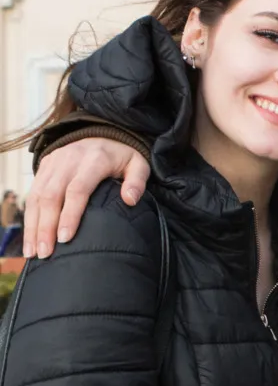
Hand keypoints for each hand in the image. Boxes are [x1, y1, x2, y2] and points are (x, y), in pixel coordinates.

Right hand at [24, 138, 148, 258]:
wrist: (104, 132)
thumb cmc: (123, 156)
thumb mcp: (139, 164)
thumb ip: (137, 181)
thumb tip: (131, 200)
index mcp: (95, 159)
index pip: (77, 190)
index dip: (70, 215)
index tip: (65, 238)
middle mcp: (70, 159)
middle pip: (51, 196)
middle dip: (46, 226)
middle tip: (46, 253)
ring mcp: (54, 162)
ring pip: (37, 196)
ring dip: (33, 225)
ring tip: (34, 252)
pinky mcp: (44, 166)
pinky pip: (32, 193)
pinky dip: (29, 217)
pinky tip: (30, 237)